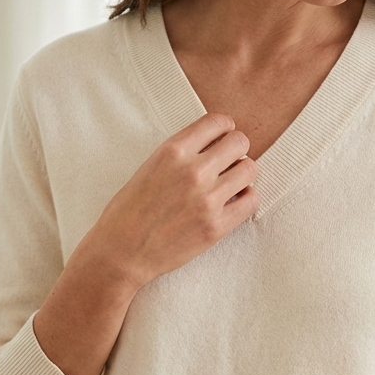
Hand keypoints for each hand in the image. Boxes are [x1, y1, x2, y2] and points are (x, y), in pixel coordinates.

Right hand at [81, 112, 258, 288]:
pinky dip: (247, 198)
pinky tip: (234, 201)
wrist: (122, 251)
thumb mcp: (150, 167)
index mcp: (172, 152)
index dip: (225, 128)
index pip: (217, 122)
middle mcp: (193, 171)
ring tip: (231, 182)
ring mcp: (208, 199)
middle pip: (240, 143)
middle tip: (229, 161)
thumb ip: (181, 154)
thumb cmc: (130, 210)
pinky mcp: (217, 225)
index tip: (224, 137)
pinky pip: (252, 200)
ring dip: (243, 174)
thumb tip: (213, 144)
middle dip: (237, 149)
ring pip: (250, 169)